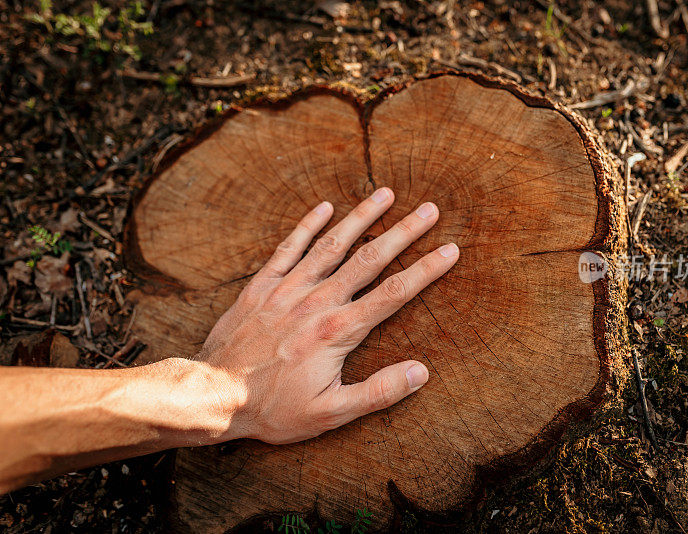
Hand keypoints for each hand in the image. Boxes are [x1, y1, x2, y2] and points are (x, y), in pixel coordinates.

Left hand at [197, 188, 458, 443]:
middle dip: (403, 232)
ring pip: (332, 244)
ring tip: (386, 193)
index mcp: (338, 331)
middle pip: (369, 259)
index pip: (393, 294)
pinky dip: (307, 225)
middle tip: (430, 210)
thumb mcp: (330, 414)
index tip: (450, 250)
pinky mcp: (262, 285)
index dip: (426, 270)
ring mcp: (288, 289)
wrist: (215, 394)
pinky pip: (288, 247)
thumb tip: (421, 372)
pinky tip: (325, 207)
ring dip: (361, 217)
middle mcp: (317, 301)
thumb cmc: (274, 408)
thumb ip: (378, 392)